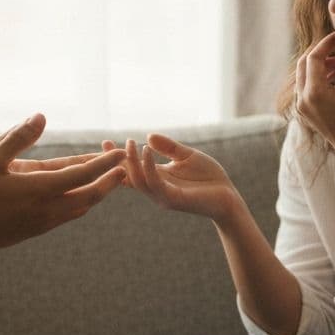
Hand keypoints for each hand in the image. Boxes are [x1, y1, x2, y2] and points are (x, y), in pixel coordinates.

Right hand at [0, 113, 126, 253]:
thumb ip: (16, 138)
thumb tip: (41, 116)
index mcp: (39, 189)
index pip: (82, 174)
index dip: (103, 162)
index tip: (119, 152)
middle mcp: (47, 209)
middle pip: (89, 195)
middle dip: (109, 181)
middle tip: (125, 168)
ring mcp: (42, 223)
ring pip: (80, 208)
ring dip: (97, 194)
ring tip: (109, 182)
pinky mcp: (35, 231)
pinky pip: (67, 216)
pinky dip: (81, 204)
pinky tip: (81, 200)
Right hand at [103, 134, 240, 221]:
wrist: (229, 197)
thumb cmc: (209, 178)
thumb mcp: (187, 156)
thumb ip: (169, 147)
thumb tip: (148, 136)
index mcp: (158, 178)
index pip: (132, 169)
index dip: (118, 158)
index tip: (105, 142)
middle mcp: (156, 189)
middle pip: (128, 177)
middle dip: (116, 162)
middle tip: (107, 144)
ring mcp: (163, 196)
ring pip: (138, 180)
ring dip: (132, 162)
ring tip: (130, 143)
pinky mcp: (173, 199)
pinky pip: (155, 182)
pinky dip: (148, 166)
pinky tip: (146, 150)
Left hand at [295, 31, 334, 161]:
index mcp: (314, 92)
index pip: (314, 56)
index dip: (327, 42)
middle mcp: (302, 98)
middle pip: (304, 63)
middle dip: (320, 50)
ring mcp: (301, 106)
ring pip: (303, 74)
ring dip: (319, 63)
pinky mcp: (305, 111)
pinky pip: (306, 86)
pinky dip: (317, 75)